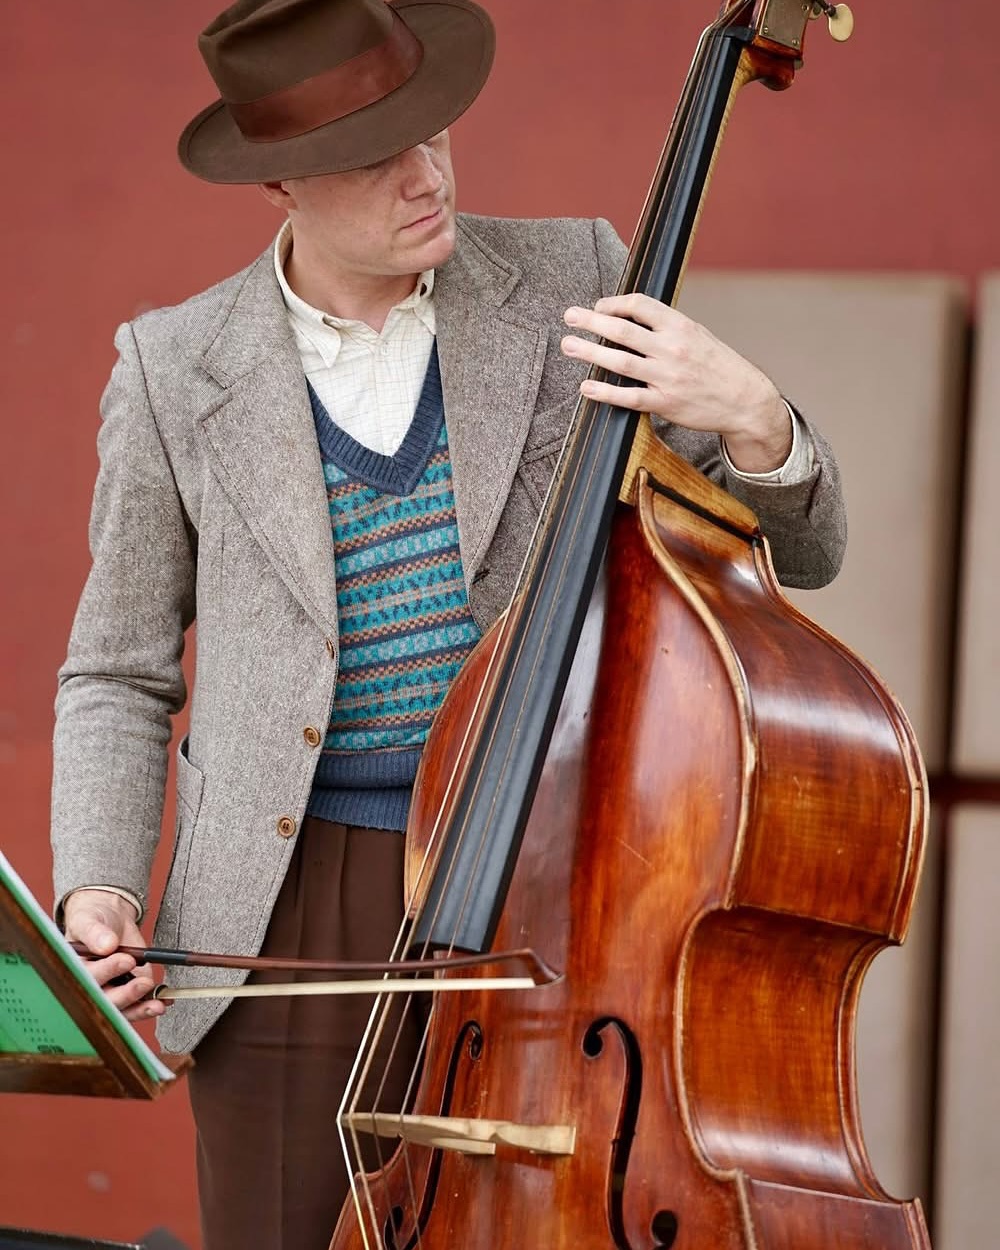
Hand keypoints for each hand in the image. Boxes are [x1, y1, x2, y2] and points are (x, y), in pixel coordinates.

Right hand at [63, 888, 165, 1022]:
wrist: (109, 917)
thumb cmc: (92, 919)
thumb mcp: (89, 920)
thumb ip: (95, 933)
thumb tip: (107, 945)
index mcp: (73, 970)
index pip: (86, 978)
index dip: (107, 973)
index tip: (127, 960)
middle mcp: (90, 985)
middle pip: (104, 1000)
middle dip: (125, 995)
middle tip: (144, 982)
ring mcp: (110, 990)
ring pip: (120, 1009)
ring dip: (139, 1009)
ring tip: (157, 1004)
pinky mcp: (127, 990)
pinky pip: (136, 1005)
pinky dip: (150, 1005)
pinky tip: (163, 1002)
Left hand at [560, 292, 792, 473]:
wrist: (745, 400)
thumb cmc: (718, 365)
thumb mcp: (698, 335)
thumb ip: (667, 327)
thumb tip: (632, 316)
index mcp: (680, 326)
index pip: (640, 305)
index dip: (613, 303)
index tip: (597, 307)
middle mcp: (672, 348)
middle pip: (623, 330)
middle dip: (591, 321)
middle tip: (569, 316)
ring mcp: (668, 377)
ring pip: (620, 361)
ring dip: (590, 352)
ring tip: (568, 345)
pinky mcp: (665, 403)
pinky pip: (628, 397)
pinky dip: (604, 392)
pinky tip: (586, 387)